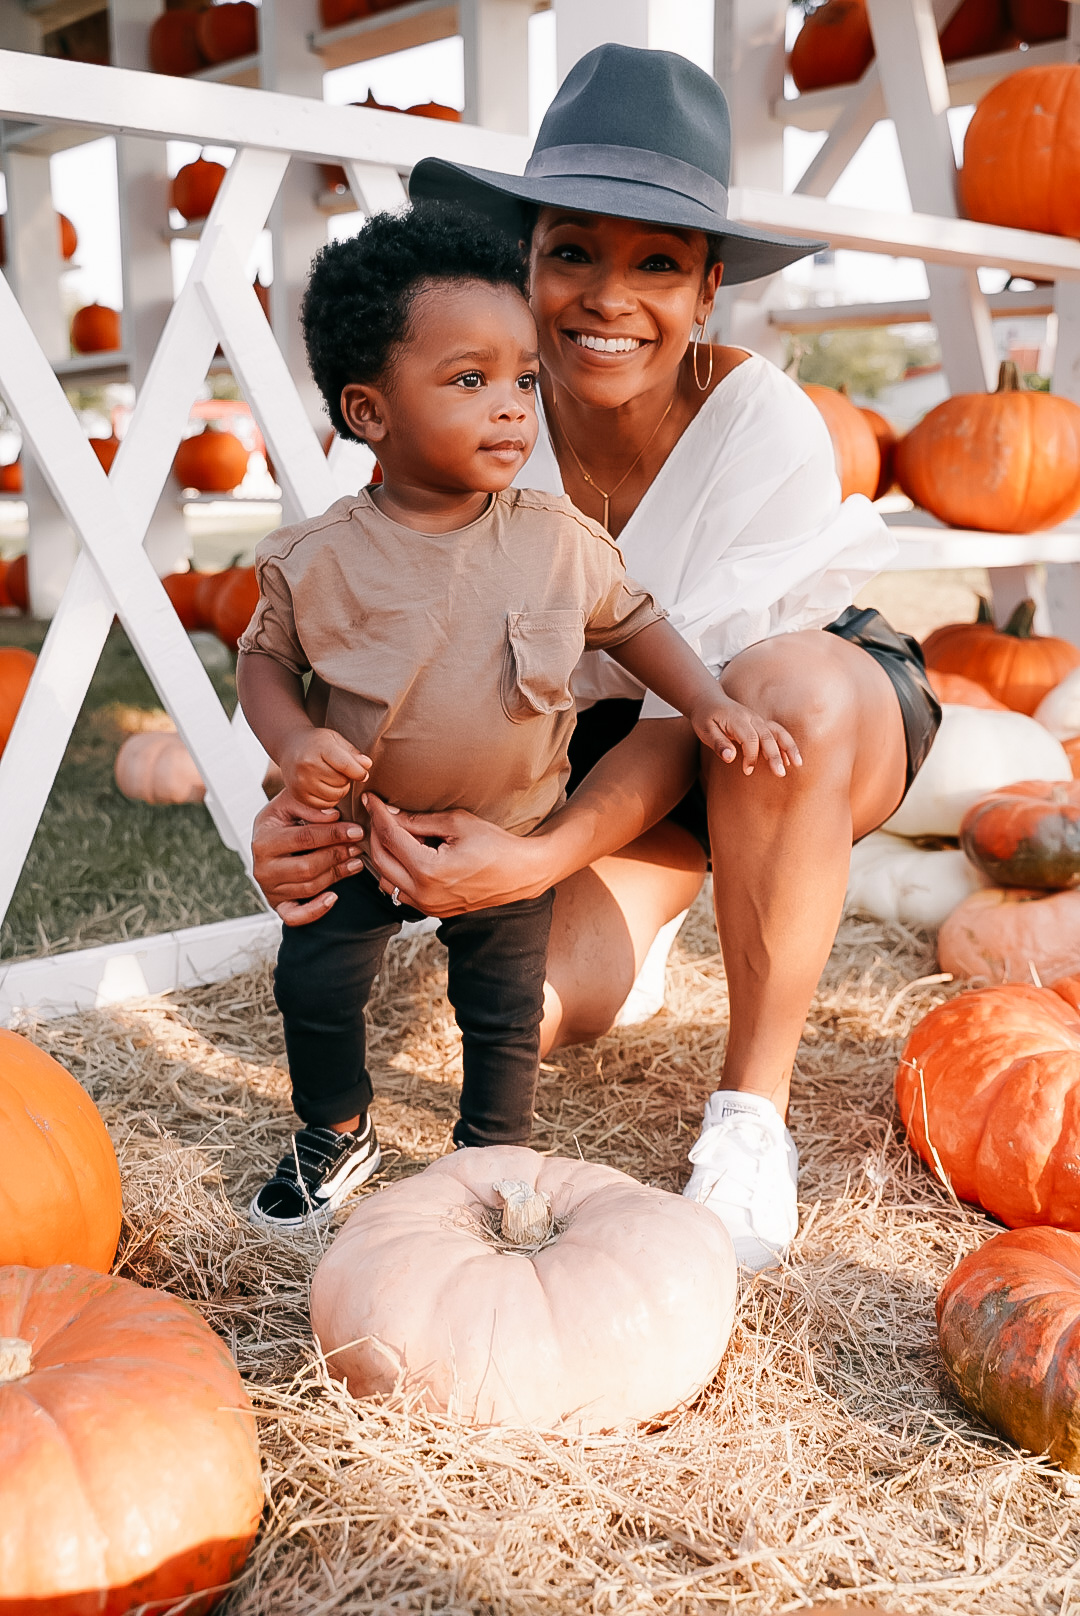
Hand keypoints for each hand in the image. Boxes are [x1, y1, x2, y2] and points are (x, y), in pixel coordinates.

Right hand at [251, 789, 363, 925]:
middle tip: (358, 846)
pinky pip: (295, 916)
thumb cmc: (283, 820)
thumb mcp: (290, 804)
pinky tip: (334, 898)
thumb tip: (333, 816)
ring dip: (336, 875)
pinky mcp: (278, 905)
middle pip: (308, 866)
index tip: (357, 831)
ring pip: (309, 887)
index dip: (334, 835)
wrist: (268, 838)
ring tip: (355, 862)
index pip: (304, 839)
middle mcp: (262, 868)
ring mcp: (269, 889)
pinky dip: (315, 911)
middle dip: (338, 856)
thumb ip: (309, 806)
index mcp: (264, 841)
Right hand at [279, 727, 371, 808]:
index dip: (359, 772)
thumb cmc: (318, 743)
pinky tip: (326, 787)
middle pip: (341, 782)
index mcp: (320, 748)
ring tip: (334, 779)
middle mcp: (307, 766)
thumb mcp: (336, 740)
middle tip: (341, 773)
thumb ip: (353, 753)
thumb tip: (367, 765)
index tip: (363, 774)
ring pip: (335, 795)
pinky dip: (330, 799)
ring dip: (340, 790)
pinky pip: (324, 805)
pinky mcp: (298, 795)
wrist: (290, 748)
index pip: (346, 765)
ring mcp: (301, 782)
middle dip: (347, 779)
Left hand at [363, 794, 553, 915]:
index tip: (370, 799)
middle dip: (376, 834)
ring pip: (385, 880)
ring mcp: (428, 906)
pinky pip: (400, 892)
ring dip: (383, 855)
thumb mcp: (457, 823)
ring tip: (393, 834)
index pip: (390, 837)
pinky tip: (406, 854)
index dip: (378, 814)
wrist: (522, 873)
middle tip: (379, 814)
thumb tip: (390, 814)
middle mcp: (423, 894)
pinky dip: (396, 872)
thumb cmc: (495, 845)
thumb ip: (419, 820)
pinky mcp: (433, 911)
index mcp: (428, 870)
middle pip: (380, 860)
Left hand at [689, 694, 800, 777]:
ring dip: (788, 747)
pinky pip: (777, 732)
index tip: (747, 771)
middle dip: (775, 755)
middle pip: (767, 736)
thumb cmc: (705, 717)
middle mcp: (751, 718)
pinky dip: (786, 744)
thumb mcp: (705, 731)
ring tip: (797, 764)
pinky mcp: (761, 723)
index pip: (750, 739)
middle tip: (780, 774)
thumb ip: (717, 744)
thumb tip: (729, 758)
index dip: (751, 756)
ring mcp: (758, 720)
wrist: (709, 700)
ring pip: (777, 732)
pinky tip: (792, 759)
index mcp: (737, 720)